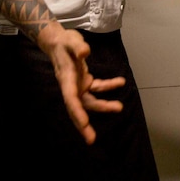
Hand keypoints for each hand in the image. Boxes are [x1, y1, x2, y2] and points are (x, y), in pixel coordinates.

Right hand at [37, 22, 125, 144]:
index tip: (84, 123)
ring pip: (90, 101)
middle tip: (91, 140)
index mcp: (66, 79)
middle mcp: (71, 86)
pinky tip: (120, 82)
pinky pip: (97, 87)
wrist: (59, 41)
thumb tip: (86, 53)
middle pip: (78, 108)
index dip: (77, 112)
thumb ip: (78, 47)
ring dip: (103, 106)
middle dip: (83, 125)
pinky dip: (108, 86)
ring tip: (119, 107)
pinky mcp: (84, 81)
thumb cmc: (64, 41)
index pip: (71, 99)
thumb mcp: (71, 41)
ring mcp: (78, 85)